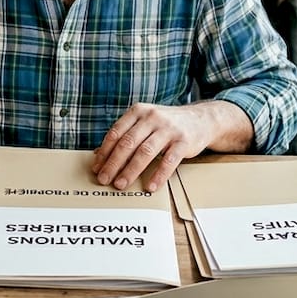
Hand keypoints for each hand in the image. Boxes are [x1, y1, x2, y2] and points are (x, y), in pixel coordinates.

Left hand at [92, 103, 213, 192]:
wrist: (200, 120)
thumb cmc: (166, 124)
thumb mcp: (144, 123)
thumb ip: (125, 135)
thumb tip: (99, 155)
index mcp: (138, 111)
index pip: (116, 132)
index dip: (105, 152)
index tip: (97, 168)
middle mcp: (152, 117)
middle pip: (128, 143)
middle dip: (113, 163)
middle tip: (104, 179)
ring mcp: (169, 129)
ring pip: (145, 152)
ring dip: (130, 171)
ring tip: (121, 184)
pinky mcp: (183, 141)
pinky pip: (168, 161)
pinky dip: (158, 175)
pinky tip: (150, 186)